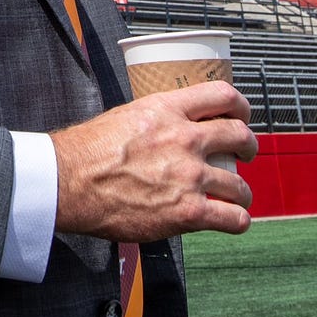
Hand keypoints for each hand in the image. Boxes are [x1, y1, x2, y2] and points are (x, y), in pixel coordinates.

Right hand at [50, 80, 257, 242]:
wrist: (68, 182)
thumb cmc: (87, 151)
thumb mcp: (126, 116)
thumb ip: (156, 119)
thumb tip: (169, 124)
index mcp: (168, 110)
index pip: (223, 95)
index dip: (241, 106)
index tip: (242, 116)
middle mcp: (184, 139)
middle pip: (240, 136)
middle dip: (248, 146)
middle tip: (244, 155)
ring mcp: (189, 176)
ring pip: (240, 186)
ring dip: (242, 193)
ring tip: (236, 197)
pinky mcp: (187, 212)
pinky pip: (233, 219)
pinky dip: (237, 221)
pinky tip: (231, 220)